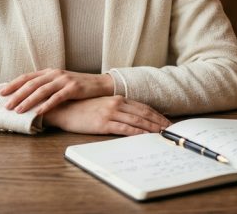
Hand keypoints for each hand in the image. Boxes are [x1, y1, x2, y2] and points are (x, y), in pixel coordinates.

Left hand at [0, 69, 113, 114]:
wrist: (100, 84)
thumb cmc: (78, 87)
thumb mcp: (60, 83)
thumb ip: (46, 86)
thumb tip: (26, 96)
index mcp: (49, 72)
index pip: (27, 77)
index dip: (13, 84)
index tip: (1, 92)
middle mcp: (55, 74)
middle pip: (31, 84)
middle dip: (16, 95)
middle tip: (6, 105)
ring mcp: (64, 80)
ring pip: (41, 90)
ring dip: (28, 101)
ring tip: (18, 110)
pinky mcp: (73, 88)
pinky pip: (57, 97)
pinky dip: (47, 105)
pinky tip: (39, 112)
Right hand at [43, 96, 170, 135]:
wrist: (64, 108)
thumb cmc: (83, 108)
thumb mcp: (103, 105)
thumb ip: (118, 108)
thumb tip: (133, 118)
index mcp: (118, 98)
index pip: (144, 107)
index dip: (157, 115)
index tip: (168, 122)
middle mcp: (117, 103)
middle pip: (144, 114)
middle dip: (160, 122)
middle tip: (173, 130)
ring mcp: (111, 113)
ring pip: (138, 121)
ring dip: (152, 128)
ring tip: (164, 135)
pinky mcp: (104, 123)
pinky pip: (125, 129)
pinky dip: (138, 133)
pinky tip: (146, 138)